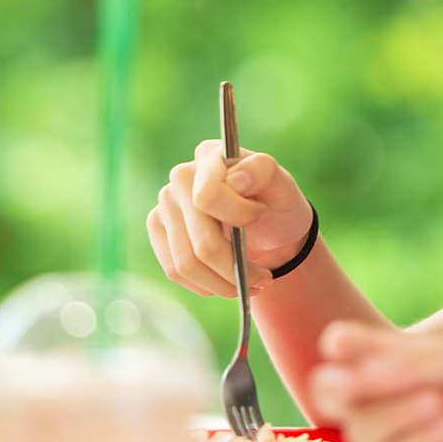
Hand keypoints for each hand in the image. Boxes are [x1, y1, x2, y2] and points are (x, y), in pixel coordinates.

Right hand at [147, 140, 311, 297]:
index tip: (260, 214)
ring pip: (186, 264)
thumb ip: (263, 172)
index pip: (207, 196)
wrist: (268, 226)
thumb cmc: (275, 202)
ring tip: (249, 284)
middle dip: (235, 268)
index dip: (238, 216)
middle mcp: (180, 177)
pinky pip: (174, 271)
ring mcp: (165, 205)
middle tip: (263, 278)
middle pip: (200, 242)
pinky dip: (205, 285)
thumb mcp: (283, 185)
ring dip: (222, 284)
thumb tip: (233, 179)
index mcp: (209, 156)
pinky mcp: (158, 231)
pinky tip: (225, 282)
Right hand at [307, 321, 442, 441]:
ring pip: (368, 431)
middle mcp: (411, 397)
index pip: (362, 351)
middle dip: (350, 389)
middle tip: (354, 383)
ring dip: (393, 416)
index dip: (343, 349)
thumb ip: (409, 363)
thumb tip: (348, 371)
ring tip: (437, 406)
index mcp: (419, 358)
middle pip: (347, 397)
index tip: (340, 345)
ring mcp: (421, 437)